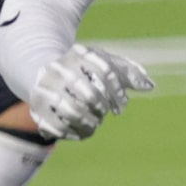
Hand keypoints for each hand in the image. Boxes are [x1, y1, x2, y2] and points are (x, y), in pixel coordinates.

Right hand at [27, 42, 153, 139]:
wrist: (47, 75)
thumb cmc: (86, 72)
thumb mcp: (107, 66)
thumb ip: (129, 74)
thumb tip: (149, 85)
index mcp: (80, 53)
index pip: (105, 70)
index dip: (118, 92)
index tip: (122, 106)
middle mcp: (60, 67)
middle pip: (90, 93)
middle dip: (103, 107)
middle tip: (105, 113)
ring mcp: (46, 87)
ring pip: (73, 110)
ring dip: (89, 121)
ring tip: (95, 124)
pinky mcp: (36, 106)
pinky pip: (58, 125)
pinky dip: (73, 132)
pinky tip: (82, 132)